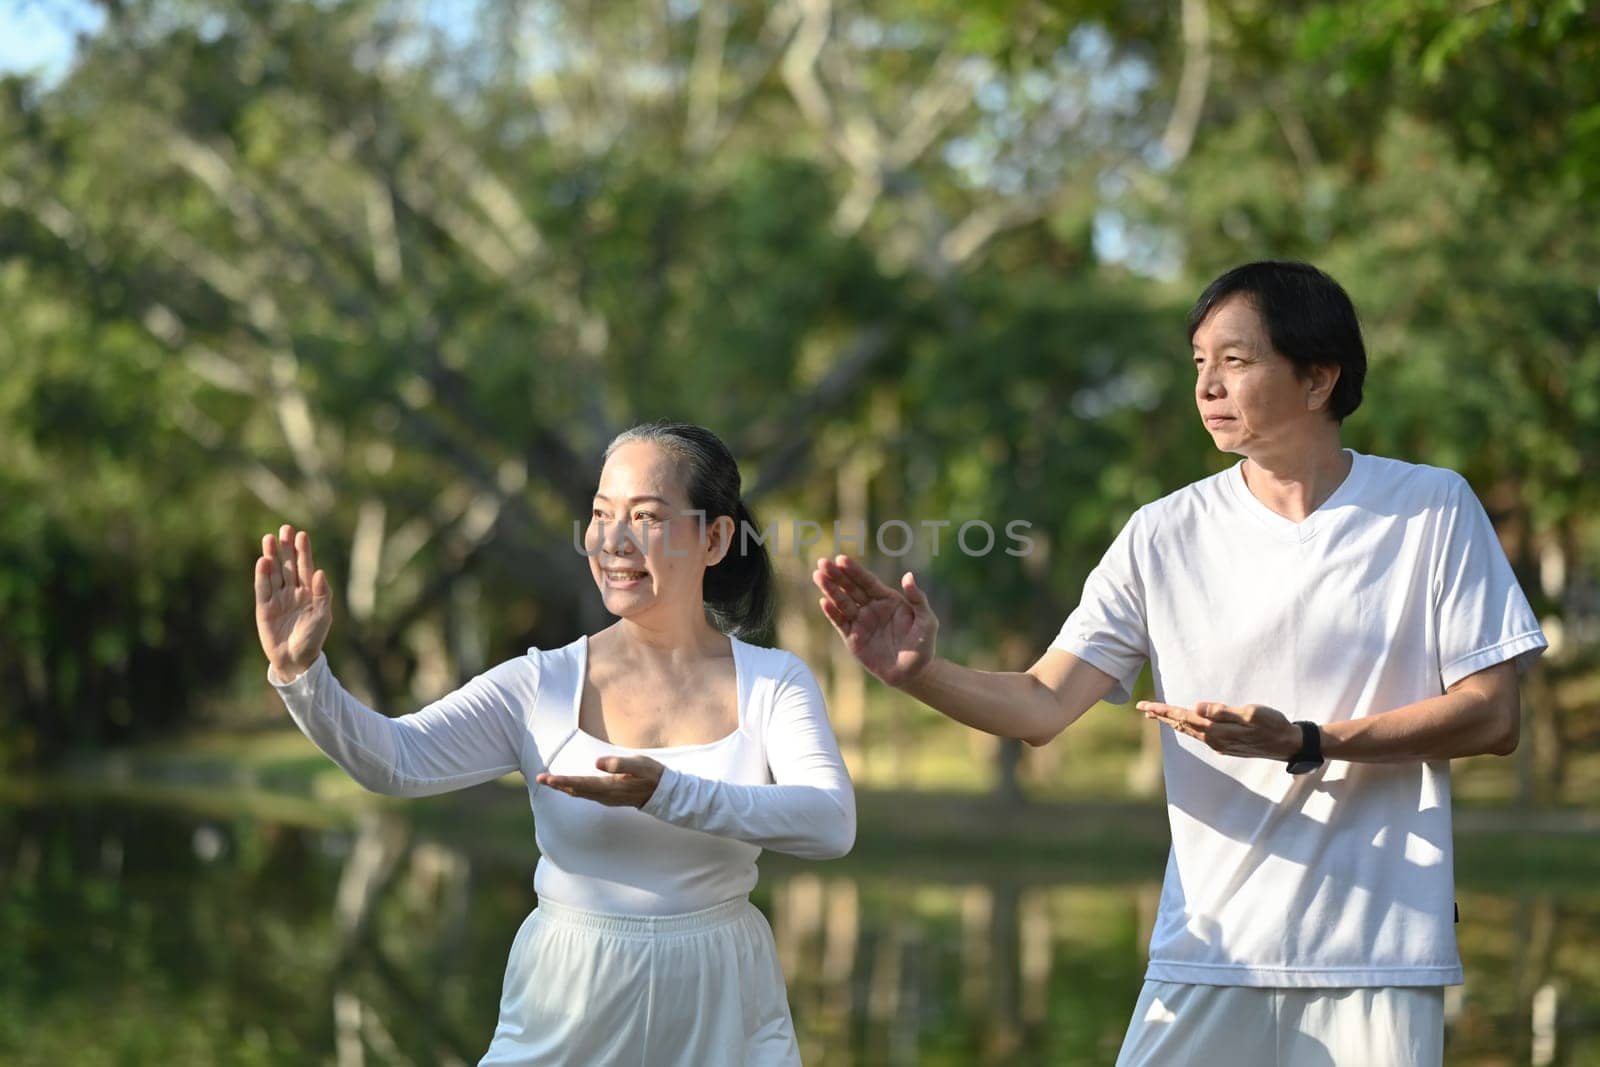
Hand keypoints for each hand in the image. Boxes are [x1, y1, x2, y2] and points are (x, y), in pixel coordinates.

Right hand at [254, 524, 331, 681]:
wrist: (295, 660)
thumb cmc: (313, 639)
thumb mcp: (323, 617)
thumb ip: (322, 595)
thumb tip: (319, 572)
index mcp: (309, 592)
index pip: (305, 567)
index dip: (303, 551)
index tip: (302, 534)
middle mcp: (292, 592)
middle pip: (288, 565)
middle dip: (286, 547)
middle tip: (284, 529)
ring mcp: (277, 599)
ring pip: (274, 573)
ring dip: (272, 556)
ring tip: (269, 538)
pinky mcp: (264, 608)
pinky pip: (262, 588)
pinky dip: (262, 575)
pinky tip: (263, 561)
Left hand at [537, 756, 664, 807]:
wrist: (665, 794)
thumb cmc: (653, 775)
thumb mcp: (640, 764)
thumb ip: (619, 763)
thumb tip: (596, 763)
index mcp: (610, 786)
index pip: (581, 783)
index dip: (562, 781)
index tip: (547, 778)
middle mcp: (606, 795)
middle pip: (576, 790)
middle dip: (558, 785)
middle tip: (539, 779)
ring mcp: (607, 799)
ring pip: (580, 794)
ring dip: (564, 787)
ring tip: (549, 781)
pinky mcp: (610, 798)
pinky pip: (587, 795)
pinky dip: (574, 790)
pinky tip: (570, 787)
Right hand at [811, 555, 937, 686]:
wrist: (912, 674)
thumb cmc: (922, 646)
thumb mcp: (927, 622)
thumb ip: (918, 599)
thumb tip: (908, 576)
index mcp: (887, 599)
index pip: (868, 582)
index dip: (855, 570)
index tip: (841, 558)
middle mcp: (871, 607)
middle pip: (851, 588)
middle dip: (837, 575)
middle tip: (822, 562)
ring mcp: (860, 622)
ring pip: (842, 602)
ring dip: (830, 589)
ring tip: (818, 576)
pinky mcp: (852, 638)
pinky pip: (840, 623)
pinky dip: (832, 613)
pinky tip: (823, 602)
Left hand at [1137, 700, 1302, 759]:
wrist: (1288, 744)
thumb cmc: (1272, 724)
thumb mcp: (1249, 713)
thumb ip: (1222, 711)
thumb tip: (1196, 707)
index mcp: (1216, 730)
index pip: (1183, 717)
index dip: (1163, 710)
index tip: (1145, 705)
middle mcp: (1214, 739)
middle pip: (1182, 725)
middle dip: (1162, 716)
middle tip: (1143, 708)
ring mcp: (1219, 744)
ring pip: (1189, 731)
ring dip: (1172, 722)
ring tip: (1158, 715)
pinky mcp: (1226, 745)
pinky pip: (1199, 735)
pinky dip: (1187, 727)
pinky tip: (1184, 725)